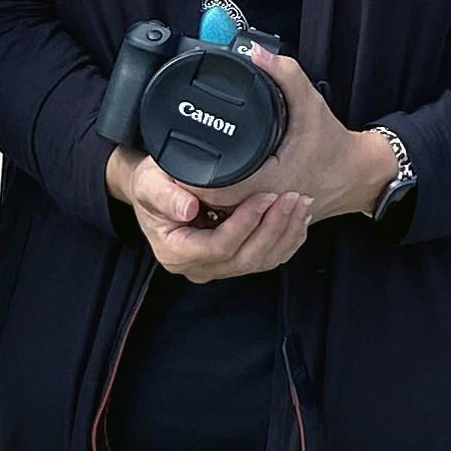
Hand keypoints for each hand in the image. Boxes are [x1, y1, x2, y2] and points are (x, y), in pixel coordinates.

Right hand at [109, 146, 312, 281]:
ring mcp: (219, 268)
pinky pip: (267, 259)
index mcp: (176, 252)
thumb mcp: (148, 182)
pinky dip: (287, 240)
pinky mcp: (235, 261)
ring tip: (301, 203)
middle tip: (292, 198)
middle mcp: (199, 267)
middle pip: (245, 258)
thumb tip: (186, 209)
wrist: (157, 191)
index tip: (264, 197)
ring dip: (286, 234)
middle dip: (273, 228)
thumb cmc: (152, 185)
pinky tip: (299, 218)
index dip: (245, 223)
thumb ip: (164, 195)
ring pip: (261, 261)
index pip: (219, 246)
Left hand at [188, 51, 396, 226]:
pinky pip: (233, 221)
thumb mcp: (310, 102)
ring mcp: (264, 217)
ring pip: (219, 219)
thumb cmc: (331, 144)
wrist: (354, 175)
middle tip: (170, 166)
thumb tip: (254, 53)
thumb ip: (284, 74)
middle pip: (208, 207)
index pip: (211, 190)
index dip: (187, 179)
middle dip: (188, 189)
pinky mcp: (265, 220)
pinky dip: (221, 209)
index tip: (172, 161)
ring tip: (185, 178)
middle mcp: (263, 205)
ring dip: (201, 202)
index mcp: (268, 181)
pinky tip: (210, 193)